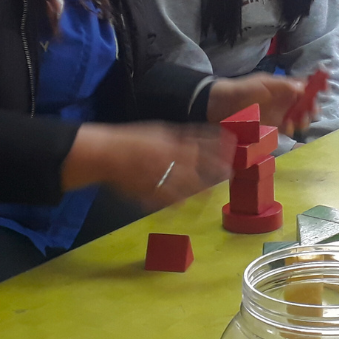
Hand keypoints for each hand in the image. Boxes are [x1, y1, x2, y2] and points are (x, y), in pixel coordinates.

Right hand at [63, 122, 234, 209]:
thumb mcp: (159, 132)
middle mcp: (170, 157)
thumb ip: (179, 138)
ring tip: (210, 195)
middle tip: (229, 173)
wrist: (105, 154)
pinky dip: (176, 204)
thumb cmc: (132, 140)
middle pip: (199, 164)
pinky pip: (167, 201)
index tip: (232, 146)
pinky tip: (183, 206)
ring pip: (186, 185)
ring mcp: (161, 175)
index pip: (201, 141)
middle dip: (217, 168)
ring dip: (201, 190)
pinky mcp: (150, 192)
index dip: (219, 144)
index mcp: (171, 140)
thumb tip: (199, 141)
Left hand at [206, 73, 312, 135]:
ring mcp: (277, 114)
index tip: (325, 90)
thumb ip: (283, 86)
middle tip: (311, 112)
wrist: (219, 105)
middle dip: (311, 107)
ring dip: (302, 119)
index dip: (315, 87)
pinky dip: (290, 130)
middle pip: (304, 104)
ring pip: (297, 117)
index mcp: (283, 87)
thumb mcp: (263, 84)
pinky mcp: (270, 127)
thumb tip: (303, 87)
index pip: (304, 86)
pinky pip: (285, 129)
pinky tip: (288, 130)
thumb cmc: (242, 90)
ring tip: (299, 123)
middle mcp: (283, 100)